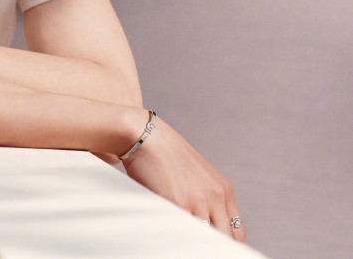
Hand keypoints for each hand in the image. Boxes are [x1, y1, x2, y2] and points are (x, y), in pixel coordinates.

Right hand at [122, 116, 246, 241]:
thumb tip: (205, 225)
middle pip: (225, 238)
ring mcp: (198, 201)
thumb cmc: (166, 156)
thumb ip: (206, 198)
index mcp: (223, 189)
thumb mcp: (196, 175)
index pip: (237, 231)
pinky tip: (172, 238)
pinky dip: (180, 238)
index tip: (216, 248)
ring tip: (184, 245)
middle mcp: (216, 196)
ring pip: (206, 238)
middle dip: (214, 247)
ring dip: (197, 244)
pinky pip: (185, 231)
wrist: (148, 137)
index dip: (227, 244)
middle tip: (201, 249)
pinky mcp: (179, 203)